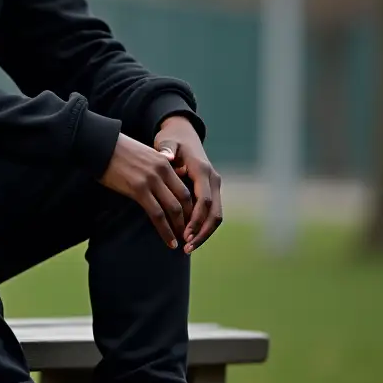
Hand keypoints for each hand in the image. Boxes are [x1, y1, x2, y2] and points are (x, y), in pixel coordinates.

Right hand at [100, 133, 193, 248]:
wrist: (100, 145)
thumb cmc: (118, 151)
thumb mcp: (145, 154)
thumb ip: (157, 166)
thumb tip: (163, 182)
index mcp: (165, 162)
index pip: (186, 188)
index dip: (191, 207)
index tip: (190, 220)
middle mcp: (162, 171)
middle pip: (184, 199)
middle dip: (189, 219)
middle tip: (189, 233)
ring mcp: (151, 181)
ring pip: (173, 209)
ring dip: (179, 228)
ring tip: (181, 241)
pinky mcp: (138, 190)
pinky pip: (157, 214)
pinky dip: (165, 231)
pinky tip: (170, 241)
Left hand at [155, 116, 222, 253]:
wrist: (183, 134)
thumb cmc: (172, 140)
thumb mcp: (167, 141)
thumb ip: (167, 149)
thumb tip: (167, 157)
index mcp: (202, 170)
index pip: (204, 199)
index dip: (196, 219)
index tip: (184, 233)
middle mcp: (213, 179)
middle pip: (214, 212)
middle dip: (202, 232)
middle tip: (186, 247)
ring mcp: (214, 186)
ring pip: (215, 216)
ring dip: (203, 234)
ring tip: (187, 247)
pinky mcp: (211, 192)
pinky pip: (211, 214)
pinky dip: (202, 228)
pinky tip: (190, 239)